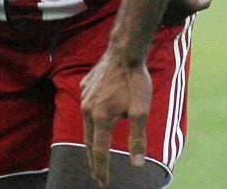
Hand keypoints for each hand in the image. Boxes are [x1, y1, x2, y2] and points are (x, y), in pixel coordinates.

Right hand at [81, 53, 152, 187]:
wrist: (125, 51)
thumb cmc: (136, 81)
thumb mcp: (141, 111)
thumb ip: (137, 139)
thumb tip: (137, 165)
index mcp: (101, 118)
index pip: (99, 152)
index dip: (102, 170)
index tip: (104, 184)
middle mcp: (88, 109)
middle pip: (88, 142)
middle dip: (93, 161)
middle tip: (98, 175)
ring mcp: (84, 96)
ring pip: (86, 124)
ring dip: (91, 140)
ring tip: (96, 151)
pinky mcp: (85, 85)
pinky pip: (87, 106)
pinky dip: (92, 117)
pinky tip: (97, 118)